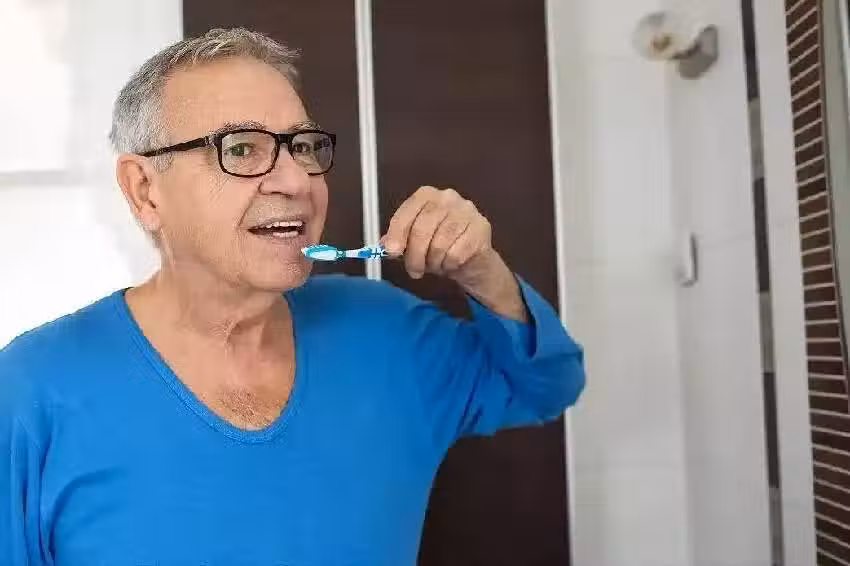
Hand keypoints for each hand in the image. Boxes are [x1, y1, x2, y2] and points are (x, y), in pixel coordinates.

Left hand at [382, 186, 526, 319]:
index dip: (397, 233)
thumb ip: (397, 241)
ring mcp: (467, 211)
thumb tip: (384, 246)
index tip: (391, 252)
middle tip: (414, 270)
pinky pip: (456, 254)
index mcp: (427, 195)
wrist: (472, 259)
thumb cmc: (440, 247)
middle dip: (414, 255)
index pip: (407, 212)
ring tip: (435, 265)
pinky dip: (449, 265)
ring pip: (439, 244)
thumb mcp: (414, 242)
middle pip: (422, 229)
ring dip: (433, 262)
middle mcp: (448, 197)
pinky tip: (451, 263)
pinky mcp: (481, 228)